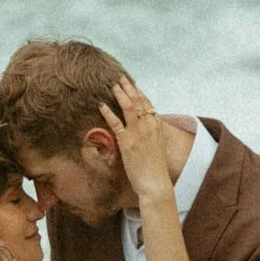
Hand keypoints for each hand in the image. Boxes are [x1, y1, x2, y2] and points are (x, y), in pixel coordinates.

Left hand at [101, 78, 172, 203]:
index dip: (139, 92)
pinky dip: (108, 113)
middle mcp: (148, 127)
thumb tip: (145, 130)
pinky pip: (116, 123)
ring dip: (120, 93)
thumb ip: (151, 135)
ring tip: (111, 84)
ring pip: (128, 107)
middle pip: (138, 101)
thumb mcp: (157, 147)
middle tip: (120, 77)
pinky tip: (101, 105)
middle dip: (128, 87)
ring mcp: (138, 133)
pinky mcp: (127, 142)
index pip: (148, 104)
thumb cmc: (155, 169)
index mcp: (156, 127)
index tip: (132, 84)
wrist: (155, 183)